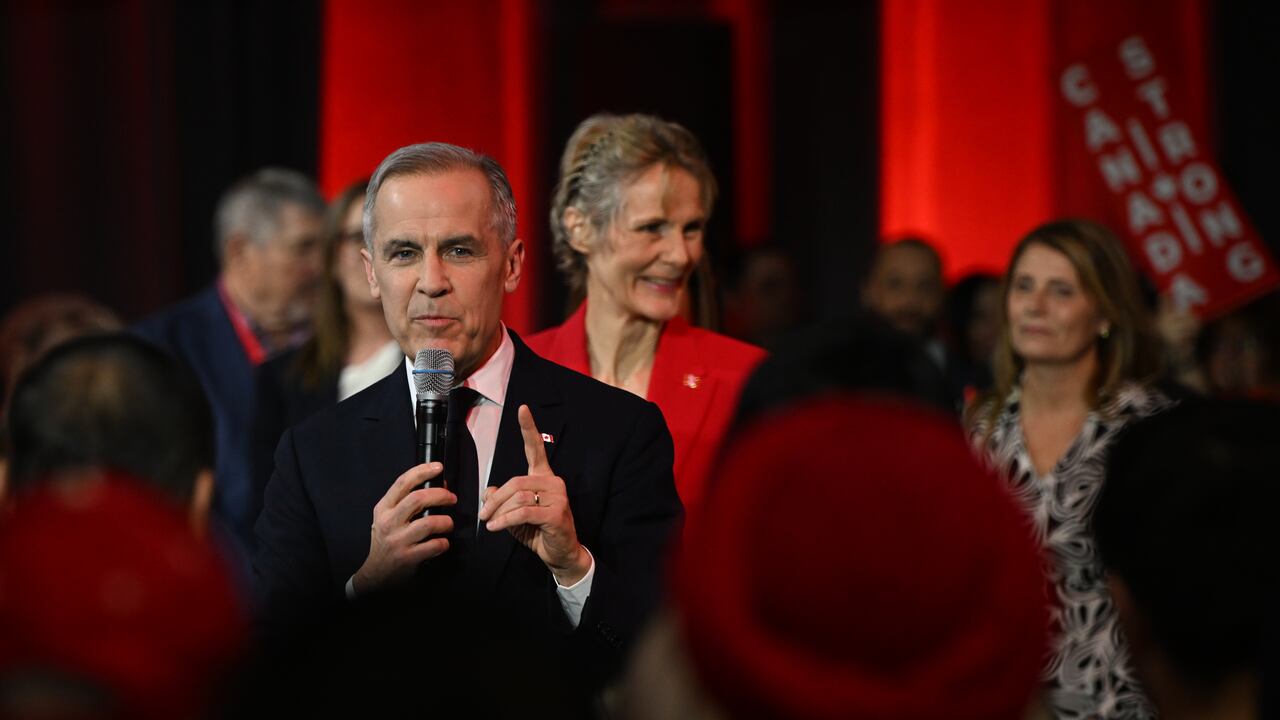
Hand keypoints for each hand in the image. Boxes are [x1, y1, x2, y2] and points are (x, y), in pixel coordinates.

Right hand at [352, 462, 455, 594]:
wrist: (376, 574)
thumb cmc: (386, 542)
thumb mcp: (388, 518)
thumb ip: (407, 503)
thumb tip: (438, 486)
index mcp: (383, 509)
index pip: (402, 483)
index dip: (422, 471)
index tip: (438, 467)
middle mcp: (388, 522)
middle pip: (418, 498)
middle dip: (441, 495)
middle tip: (451, 498)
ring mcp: (398, 540)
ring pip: (429, 522)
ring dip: (446, 522)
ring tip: (448, 524)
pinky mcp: (407, 557)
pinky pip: (434, 545)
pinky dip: (444, 543)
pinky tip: (443, 543)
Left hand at [478, 405, 590, 585]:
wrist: (560, 554)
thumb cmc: (539, 532)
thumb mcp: (515, 515)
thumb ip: (502, 500)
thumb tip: (487, 492)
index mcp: (544, 477)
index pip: (536, 448)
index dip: (528, 428)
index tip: (522, 409)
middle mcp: (553, 482)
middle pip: (515, 481)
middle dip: (495, 499)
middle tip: (483, 514)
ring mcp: (558, 497)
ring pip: (518, 496)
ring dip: (499, 512)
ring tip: (491, 523)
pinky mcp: (556, 513)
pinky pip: (524, 512)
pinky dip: (506, 520)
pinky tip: (496, 527)